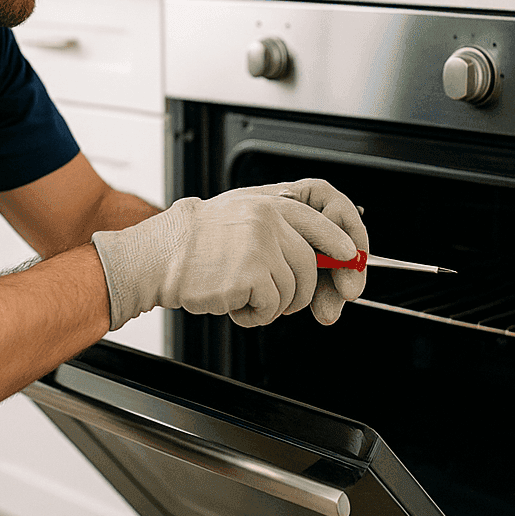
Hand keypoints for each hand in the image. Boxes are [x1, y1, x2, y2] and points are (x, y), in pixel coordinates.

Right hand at [91, 179, 365, 329]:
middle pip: (313, 263)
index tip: (353, 261)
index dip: (346, 241)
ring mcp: (263, 243)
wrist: (161, 254)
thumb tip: (330, 254)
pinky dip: (256, 315)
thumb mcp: (244, 216)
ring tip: (245, 294)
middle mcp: (270, 217)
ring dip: (274, 304)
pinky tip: (234, 302)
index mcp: (272, 200)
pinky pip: (273, 307)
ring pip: (296, 289)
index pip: (326, 215)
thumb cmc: (198, 241)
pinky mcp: (252, 273)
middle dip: (303, 291)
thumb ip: (284, 227)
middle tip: (280, 299)